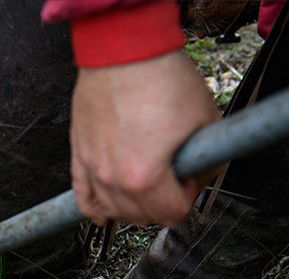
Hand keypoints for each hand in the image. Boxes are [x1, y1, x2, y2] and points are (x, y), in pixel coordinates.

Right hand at [69, 51, 220, 226]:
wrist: (125, 51)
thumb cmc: (159, 78)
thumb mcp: (206, 120)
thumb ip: (208, 159)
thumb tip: (199, 174)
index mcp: (144, 177)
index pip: (172, 215)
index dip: (188, 199)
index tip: (189, 179)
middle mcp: (113, 179)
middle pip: (141, 217)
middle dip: (162, 203)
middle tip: (172, 178)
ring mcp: (93, 168)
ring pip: (113, 211)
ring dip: (133, 207)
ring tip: (145, 185)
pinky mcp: (79, 155)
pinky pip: (82, 196)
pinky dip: (93, 209)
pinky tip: (102, 214)